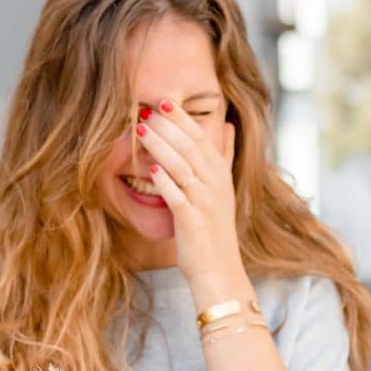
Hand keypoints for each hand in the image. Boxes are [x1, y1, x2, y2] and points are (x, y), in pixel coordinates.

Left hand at [135, 99, 243, 296]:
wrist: (218, 269)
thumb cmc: (214, 229)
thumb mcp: (223, 188)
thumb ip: (224, 156)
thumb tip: (228, 126)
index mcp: (220, 174)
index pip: (202, 138)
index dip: (183, 118)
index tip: (165, 101)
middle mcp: (215, 184)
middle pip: (191, 147)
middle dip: (169, 126)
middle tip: (148, 108)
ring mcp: (205, 202)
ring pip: (182, 166)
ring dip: (162, 146)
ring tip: (142, 130)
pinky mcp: (192, 220)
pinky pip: (177, 195)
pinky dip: (165, 181)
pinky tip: (151, 168)